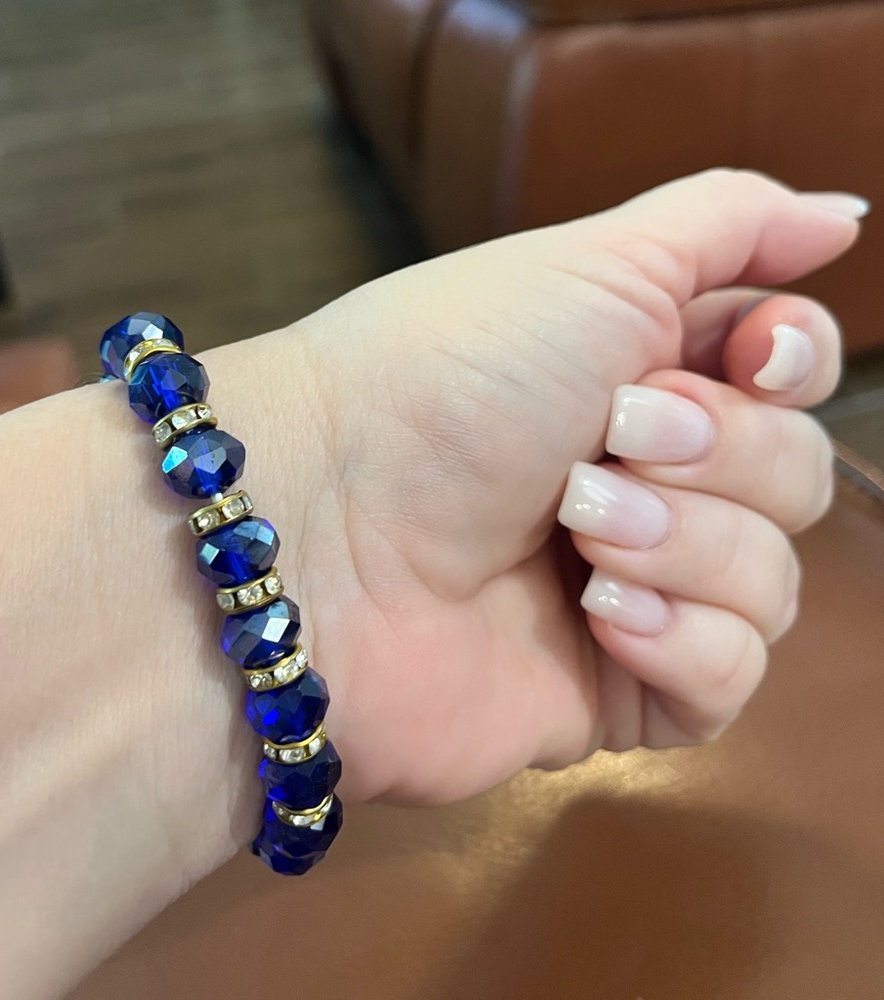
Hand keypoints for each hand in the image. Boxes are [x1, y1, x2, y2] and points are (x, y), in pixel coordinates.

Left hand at [235, 169, 862, 803]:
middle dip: (714, 453)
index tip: (752, 354)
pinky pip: (726, 683)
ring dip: (684, 544)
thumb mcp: (585, 266)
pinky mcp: (612, 693)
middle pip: (794, 475)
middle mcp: (643, 484)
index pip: (788, 374)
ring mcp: (630, 592)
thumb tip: (837, 219)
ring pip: (771, 582)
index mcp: (639, 378)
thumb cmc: (438, 381)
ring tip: (575, 527)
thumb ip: (721, 227)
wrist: (321, 531)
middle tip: (608, 439)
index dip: (794, 362)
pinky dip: (678, 642)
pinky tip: (593, 614)